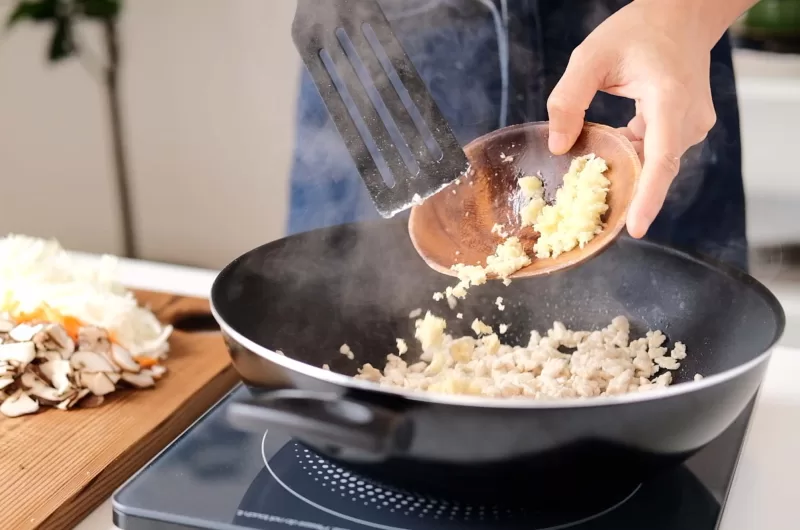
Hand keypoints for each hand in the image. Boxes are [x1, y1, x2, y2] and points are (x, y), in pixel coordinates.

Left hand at [546, 0, 722, 238]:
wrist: (682, 15)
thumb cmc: (636, 31)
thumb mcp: (590, 57)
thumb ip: (568, 99)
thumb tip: (558, 146)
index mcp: (670, 99)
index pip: (662, 158)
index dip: (648, 196)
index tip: (635, 227)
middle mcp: (689, 118)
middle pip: (655, 166)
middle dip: (625, 186)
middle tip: (587, 202)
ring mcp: (694, 124)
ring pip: (655, 161)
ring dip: (626, 165)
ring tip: (596, 161)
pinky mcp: (688, 128)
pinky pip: (658, 152)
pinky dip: (634, 154)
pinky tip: (612, 145)